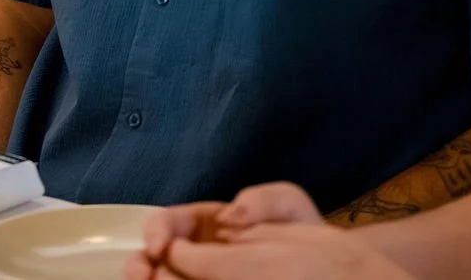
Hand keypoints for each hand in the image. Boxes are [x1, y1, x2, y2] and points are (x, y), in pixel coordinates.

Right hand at [128, 184, 324, 278]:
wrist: (331, 268)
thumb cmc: (305, 236)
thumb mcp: (288, 205)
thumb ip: (263, 199)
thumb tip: (227, 217)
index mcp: (204, 226)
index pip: (166, 224)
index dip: (155, 231)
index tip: (158, 248)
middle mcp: (195, 252)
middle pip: (153, 257)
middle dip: (139, 265)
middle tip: (142, 276)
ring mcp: (201, 274)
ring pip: (162, 278)